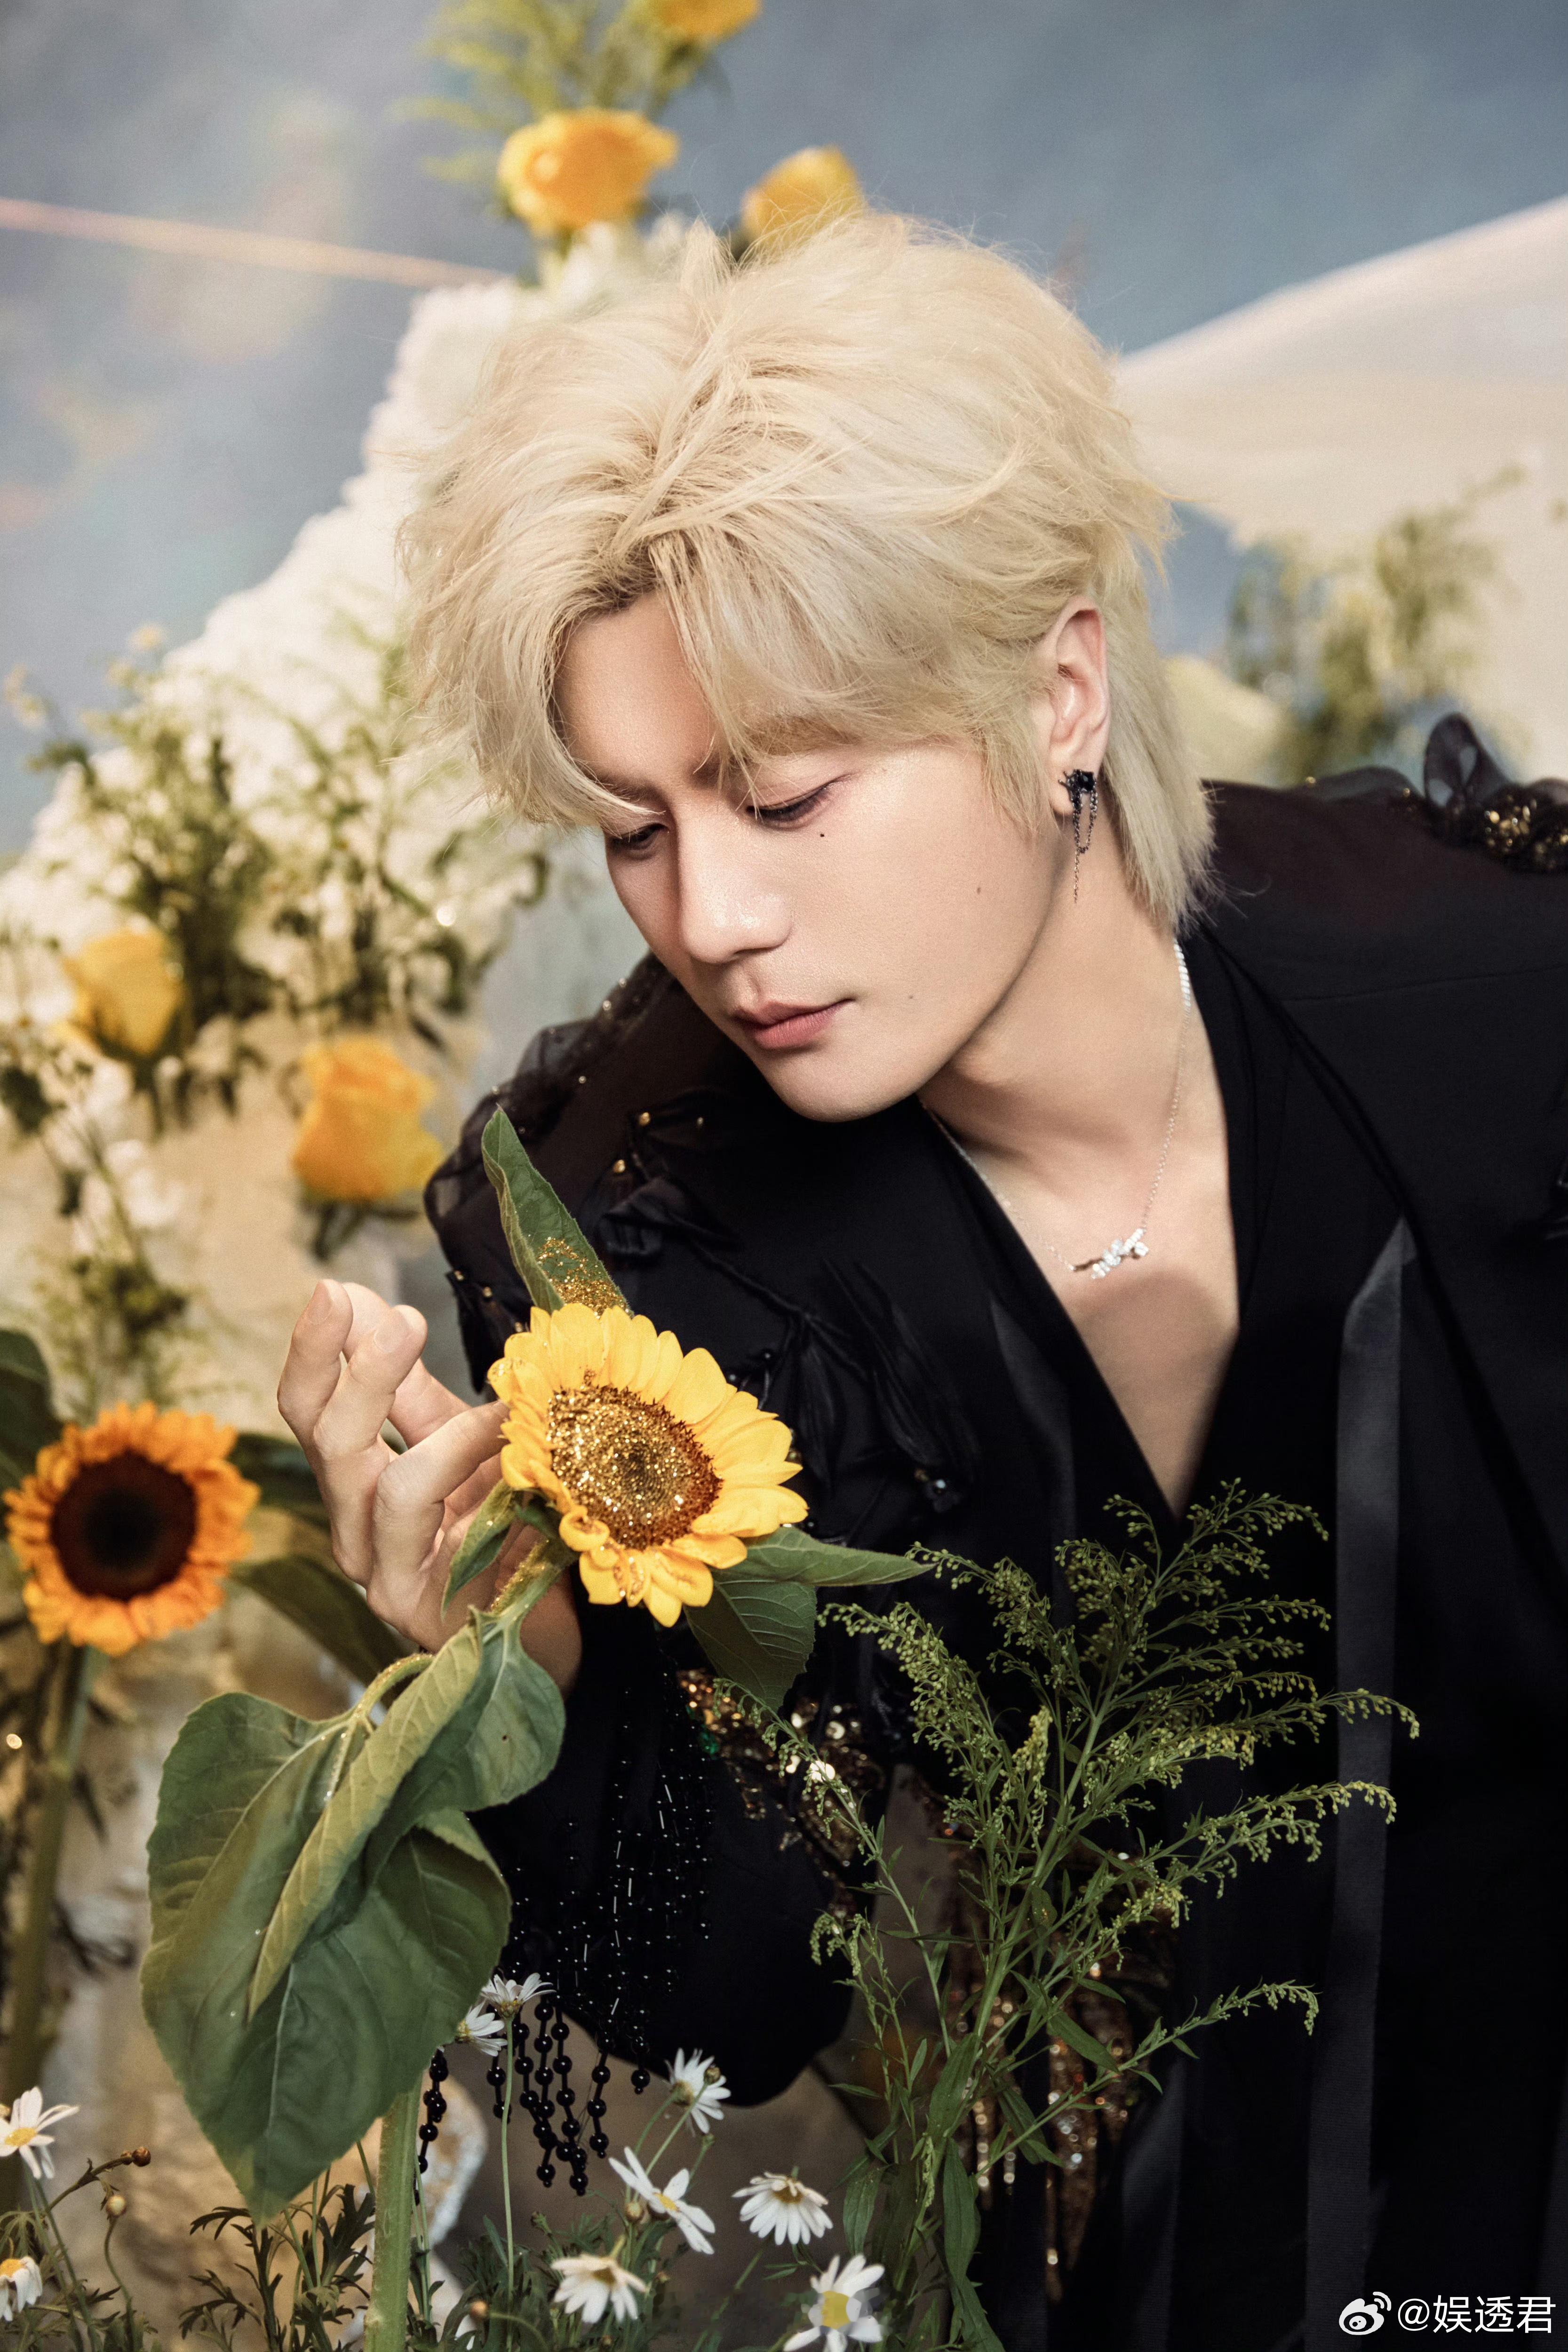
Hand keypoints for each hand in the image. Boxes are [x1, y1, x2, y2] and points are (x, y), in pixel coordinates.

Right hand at [276, 1278, 581, 1685]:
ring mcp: (376, 1568)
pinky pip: (415, 1508)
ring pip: (360, 1472)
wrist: (554, 1630)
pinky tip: (499, 1426)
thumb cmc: (509, 1533)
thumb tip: (370, 1305)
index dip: (315, 1349)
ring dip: (398, 1401)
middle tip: (382, 1309)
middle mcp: (354, 1526)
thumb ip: (414, 1390)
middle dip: (343, 1362)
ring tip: (449, 1365)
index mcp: (358, 1484)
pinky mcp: (408, 1600)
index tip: (337, 1289)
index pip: (310, 1410)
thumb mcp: (463, 1447)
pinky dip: (453, 1453)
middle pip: (318, 1435)